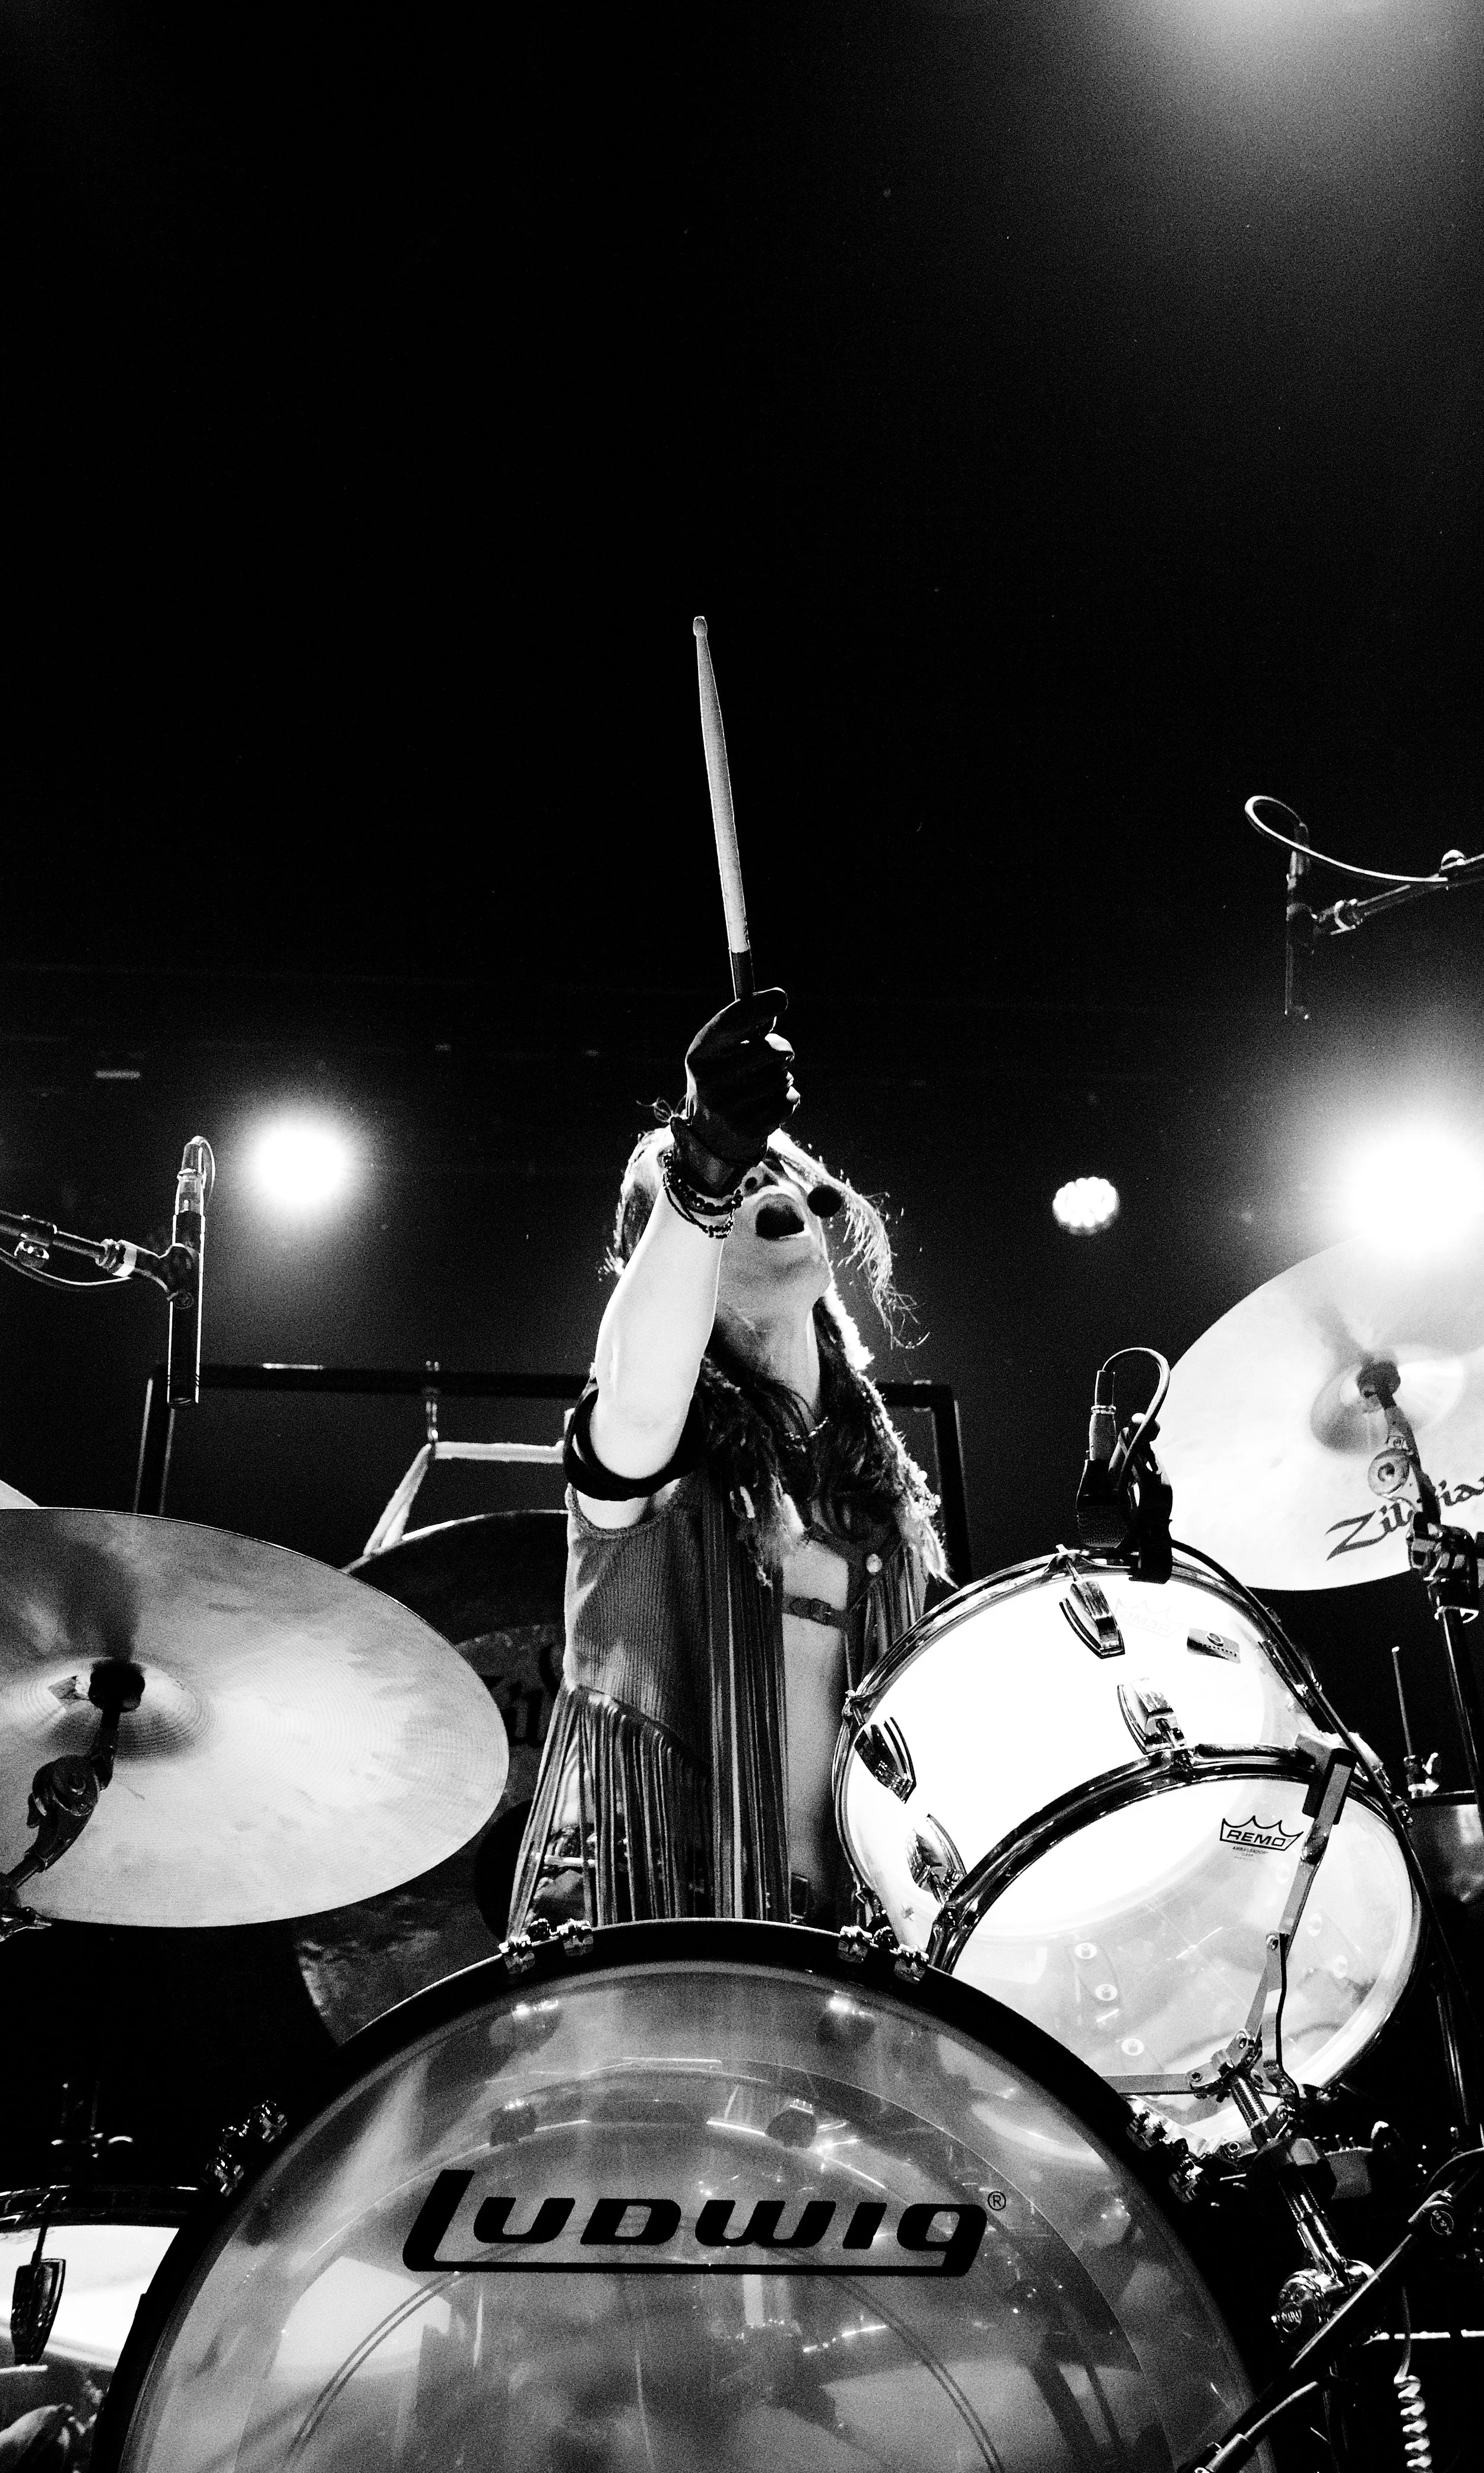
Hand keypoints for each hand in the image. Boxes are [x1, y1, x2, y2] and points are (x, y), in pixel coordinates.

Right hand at [672, 989, 797, 1191]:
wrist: (713, 1135)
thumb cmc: (726, 1079)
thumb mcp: (723, 1051)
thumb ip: (744, 1027)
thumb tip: (776, 1001)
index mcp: (699, 1056)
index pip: (730, 1023)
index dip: (757, 1008)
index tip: (781, 998)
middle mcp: (709, 1082)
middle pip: (769, 1050)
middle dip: (782, 1049)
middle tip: (780, 1055)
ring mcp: (728, 1109)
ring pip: (782, 1077)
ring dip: (783, 1077)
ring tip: (766, 1085)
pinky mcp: (749, 1129)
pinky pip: (789, 1100)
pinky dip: (787, 1099)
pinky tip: (770, 1104)